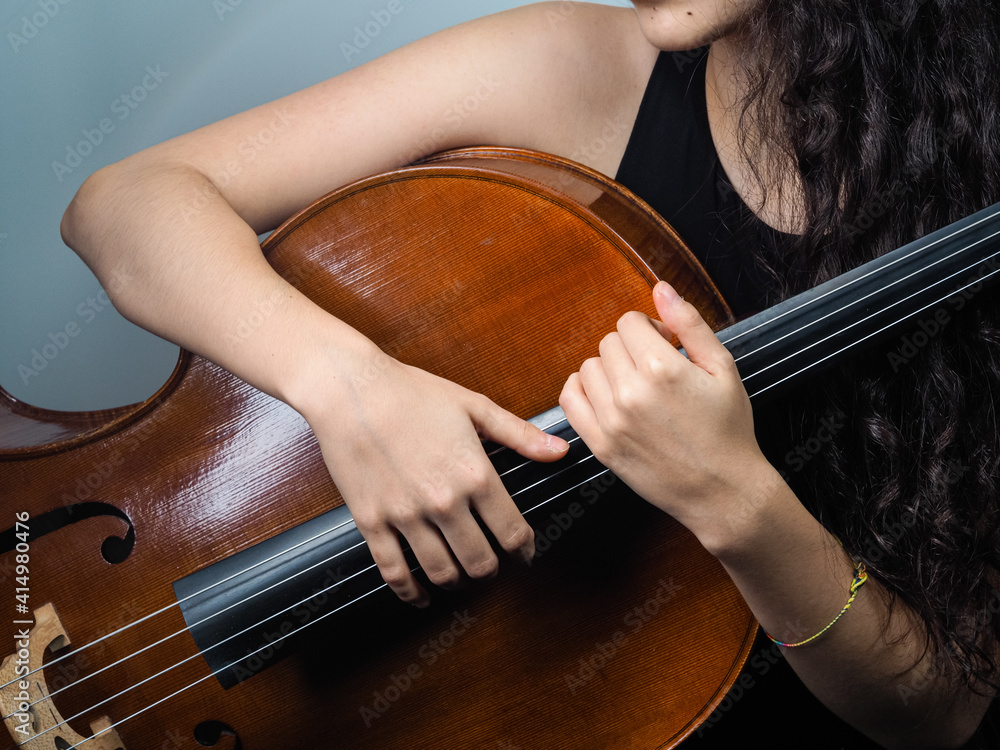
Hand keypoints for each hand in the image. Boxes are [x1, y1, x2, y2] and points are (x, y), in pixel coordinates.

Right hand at [305, 353, 568, 606]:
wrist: (350, 389)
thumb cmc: (410, 392)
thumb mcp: (473, 406)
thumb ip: (519, 434)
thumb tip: (560, 450)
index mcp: (474, 474)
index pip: (512, 532)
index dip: (524, 549)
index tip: (524, 553)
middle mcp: (444, 501)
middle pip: (480, 561)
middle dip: (491, 568)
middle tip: (490, 564)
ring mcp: (406, 515)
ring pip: (441, 572)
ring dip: (456, 580)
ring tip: (460, 575)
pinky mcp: (372, 521)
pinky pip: (394, 572)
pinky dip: (410, 592)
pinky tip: (420, 595)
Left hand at [558, 281, 772, 541]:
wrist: (722, 490)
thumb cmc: (728, 430)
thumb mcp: (723, 368)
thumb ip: (690, 324)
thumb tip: (661, 288)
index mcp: (663, 368)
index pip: (629, 323)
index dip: (649, 329)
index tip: (665, 345)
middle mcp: (631, 392)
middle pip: (609, 343)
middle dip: (631, 348)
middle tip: (655, 369)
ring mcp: (611, 420)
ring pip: (589, 368)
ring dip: (609, 370)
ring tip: (635, 386)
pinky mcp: (600, 444)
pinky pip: (569, 399)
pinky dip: (581, 390)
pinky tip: (605, 396)